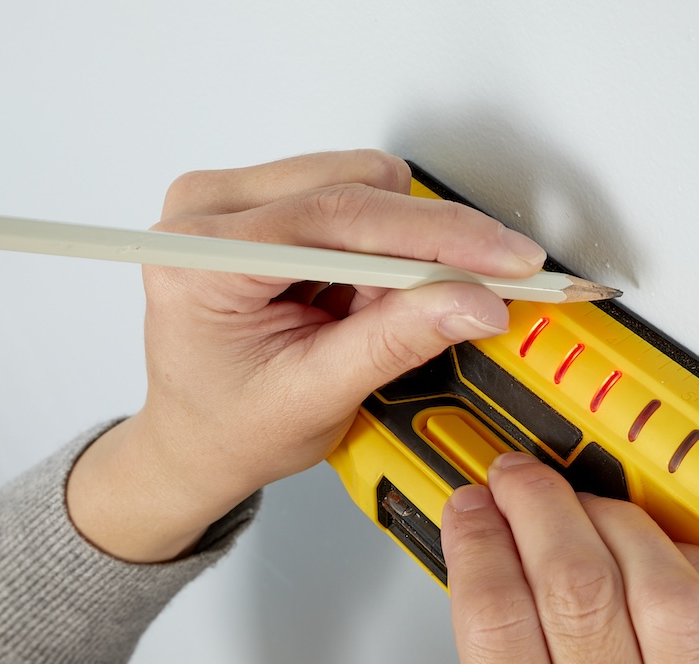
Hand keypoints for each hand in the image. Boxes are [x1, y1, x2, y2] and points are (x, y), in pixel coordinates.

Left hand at [67, 150, 546, 561]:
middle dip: (426, 246)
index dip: (438, 234)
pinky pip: (351, 201)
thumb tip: (475, 301)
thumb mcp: (317, 395)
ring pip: (362, 187)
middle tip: (474, 295)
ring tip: (368, 316)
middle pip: (356, 189)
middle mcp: (209, 210)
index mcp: (202, 258)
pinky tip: (357, 298)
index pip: (339, 218)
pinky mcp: (264, 203)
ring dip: (398, 251)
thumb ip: (396, 341)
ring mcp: (234, 199)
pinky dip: (380, 250)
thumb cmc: (229, 428)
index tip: (507, 258)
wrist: (192, 442)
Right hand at [436, 452, 698, 663]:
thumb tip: (497, 602)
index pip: (497, 621)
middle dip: (538, 508)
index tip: (471, 510)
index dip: (478, 541)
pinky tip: (671, 558)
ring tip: (590, 505)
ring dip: (619, 524)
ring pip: (666, 597)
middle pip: (576, 592)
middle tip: (520, 481)